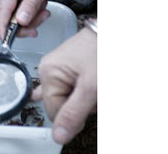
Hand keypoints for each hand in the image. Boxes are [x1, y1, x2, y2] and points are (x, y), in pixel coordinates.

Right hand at [0, 0, 82, 38]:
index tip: (6, 41)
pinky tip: (46, 9)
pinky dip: (37, 13)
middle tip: (36, 29)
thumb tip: (20, 21)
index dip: (3, 27)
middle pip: (10, 14)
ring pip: (21, 14)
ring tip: (45, 13)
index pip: (2, 9)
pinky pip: (30, 9)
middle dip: (22, 25)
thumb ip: (32, 3)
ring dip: (32, 19)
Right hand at [31, 27, 96, 144]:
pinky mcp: (74, 67)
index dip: (72, 117)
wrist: (118, 33)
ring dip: (89, 99)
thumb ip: (73, 113)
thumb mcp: (90, 88)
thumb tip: (58, 135)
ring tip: (99, 86)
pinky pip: (74, 88)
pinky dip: (84, 92)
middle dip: (82, 106)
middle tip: (95, 94)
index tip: (88, 111)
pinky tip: (88, 92)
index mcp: (48, 72)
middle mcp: (51, 69)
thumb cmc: (104, 52)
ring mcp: (62, 67)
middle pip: (62, 104)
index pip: (54, 111)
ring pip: (72, 98)